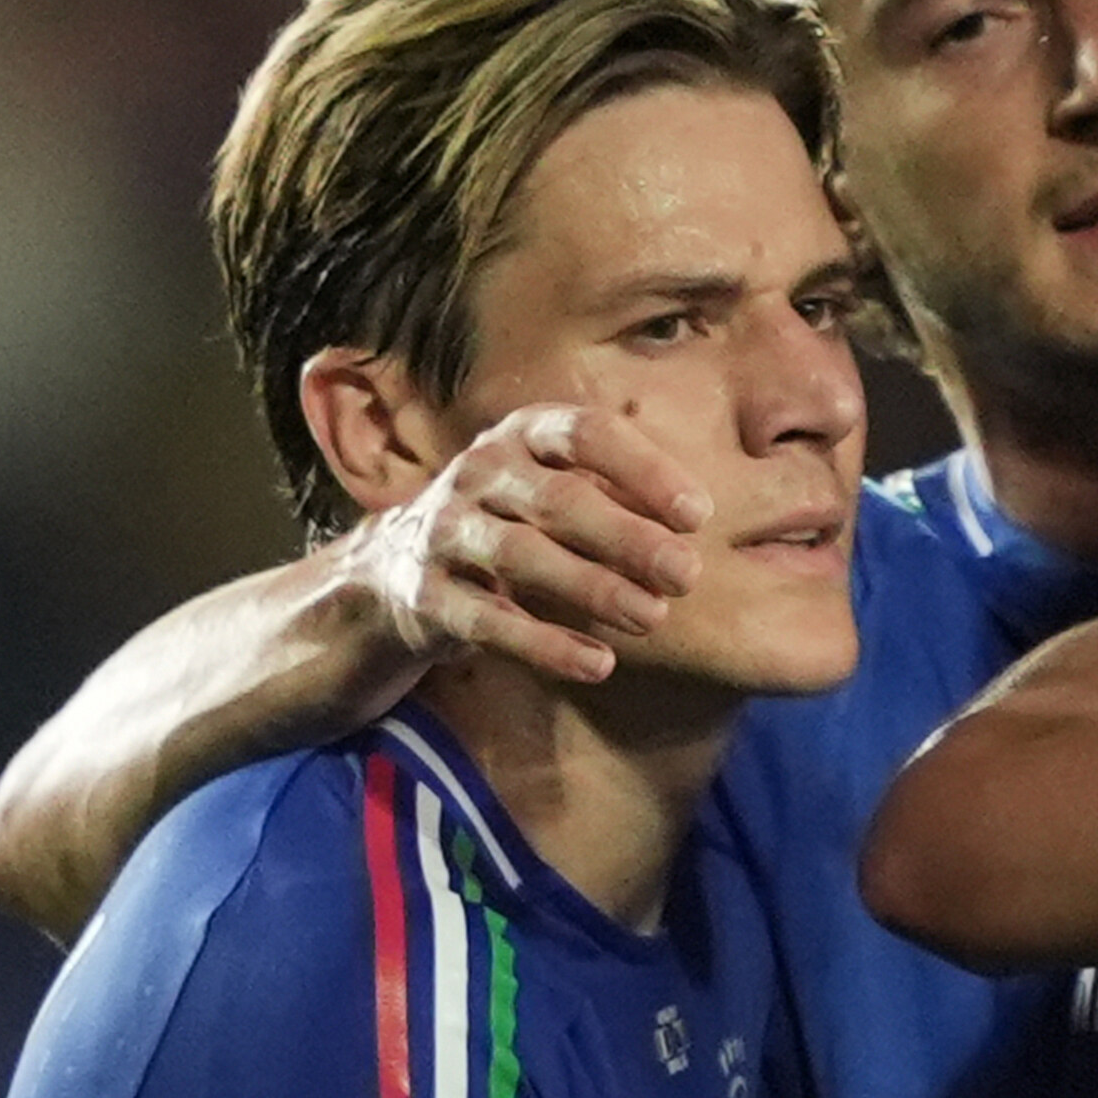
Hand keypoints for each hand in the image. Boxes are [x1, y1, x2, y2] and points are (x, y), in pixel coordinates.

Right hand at [341, 402, 706, 691]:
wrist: (395, 571)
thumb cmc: (513, 522)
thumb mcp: (554, 487)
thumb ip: (617, 494)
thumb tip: (702, 525)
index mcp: (521, 435)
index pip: (585, 433)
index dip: (644, 469)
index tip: (698, 514)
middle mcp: (478, 473)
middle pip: (557, 498)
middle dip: (626, 537)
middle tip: (686, 574)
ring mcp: (444, 531)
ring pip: (521, 555)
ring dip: (592, 588)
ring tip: (652, 616)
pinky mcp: (425, 594)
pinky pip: (488, 621)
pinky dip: (545, 644)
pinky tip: (599, 664)